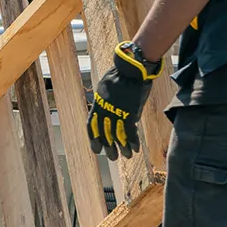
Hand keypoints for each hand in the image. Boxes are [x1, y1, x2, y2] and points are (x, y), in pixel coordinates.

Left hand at [87, 42, 162, 159]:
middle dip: (108, 148)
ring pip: (118, 135)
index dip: (94, 139)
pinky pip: (130, 131)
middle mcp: (105, 110)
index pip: (91, 126)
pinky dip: (133, 142)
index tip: (96, 150)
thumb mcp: (105, 88)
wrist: (131, 69)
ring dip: (122, 148)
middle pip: (104, 134)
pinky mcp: (130, 112)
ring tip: (126, 156)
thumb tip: (106, 112)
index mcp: (98, 104)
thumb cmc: (120, 75)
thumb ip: (105, 101)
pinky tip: (135, 148)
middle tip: (112, 157)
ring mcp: (117, 112)